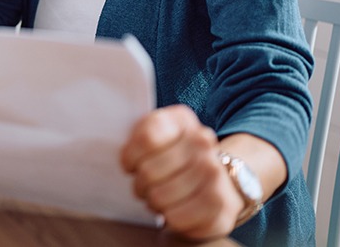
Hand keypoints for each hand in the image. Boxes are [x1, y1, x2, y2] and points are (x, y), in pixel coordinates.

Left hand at [120, 105, 243, 239]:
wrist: (221, 176)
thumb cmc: (176, 157)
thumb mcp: (155, 136)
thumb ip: (136, 140)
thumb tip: (118, 156)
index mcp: (181, 120)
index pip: (146, 139)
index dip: (130, 157)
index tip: (130, 165)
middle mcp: (202, 142)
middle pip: (148, 172)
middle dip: (139, 184)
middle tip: (144, 187)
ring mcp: (215, 172)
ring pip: (160, 197)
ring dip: (153, 202)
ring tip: (159, 198)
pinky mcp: (221, 204)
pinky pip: (177, 218)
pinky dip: (169, 218)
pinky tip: (174, 210)